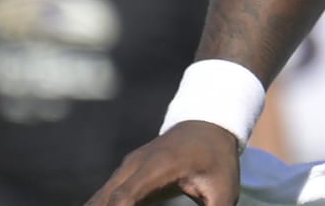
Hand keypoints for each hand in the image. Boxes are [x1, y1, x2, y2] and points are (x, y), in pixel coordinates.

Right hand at [84, 121, 239, 205]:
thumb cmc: (217, 161)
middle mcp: (135, 165)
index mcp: (159, 165)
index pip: (125, 196)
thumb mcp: (224, 190)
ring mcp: (126, 168)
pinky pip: (103, 198)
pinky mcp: (124, 175)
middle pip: (104, 200)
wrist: (207, 127)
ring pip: (99, 199)